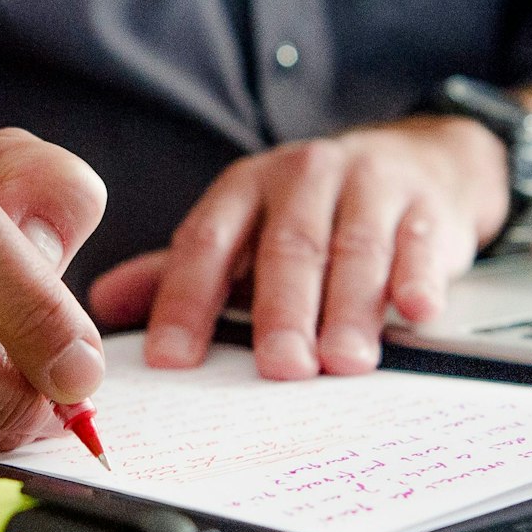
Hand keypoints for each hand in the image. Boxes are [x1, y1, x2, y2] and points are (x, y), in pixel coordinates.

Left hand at [89, 117, 508, 378]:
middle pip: (288, 248)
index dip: (185, 300)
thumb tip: (104, 306)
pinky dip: (419, 278)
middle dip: (280, 312)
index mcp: (245, 188)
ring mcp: (369, 187)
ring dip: (350, 309)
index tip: (171, 359)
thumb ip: (183, 271)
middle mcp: (303, 178)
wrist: (421, 163)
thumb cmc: (317, 212)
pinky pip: (422, 244)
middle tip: (278, 368)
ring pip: (355, 250)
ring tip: (344, 362)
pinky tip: (416, 311)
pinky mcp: (427, 207)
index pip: (206, 242)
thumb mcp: (244, 230)